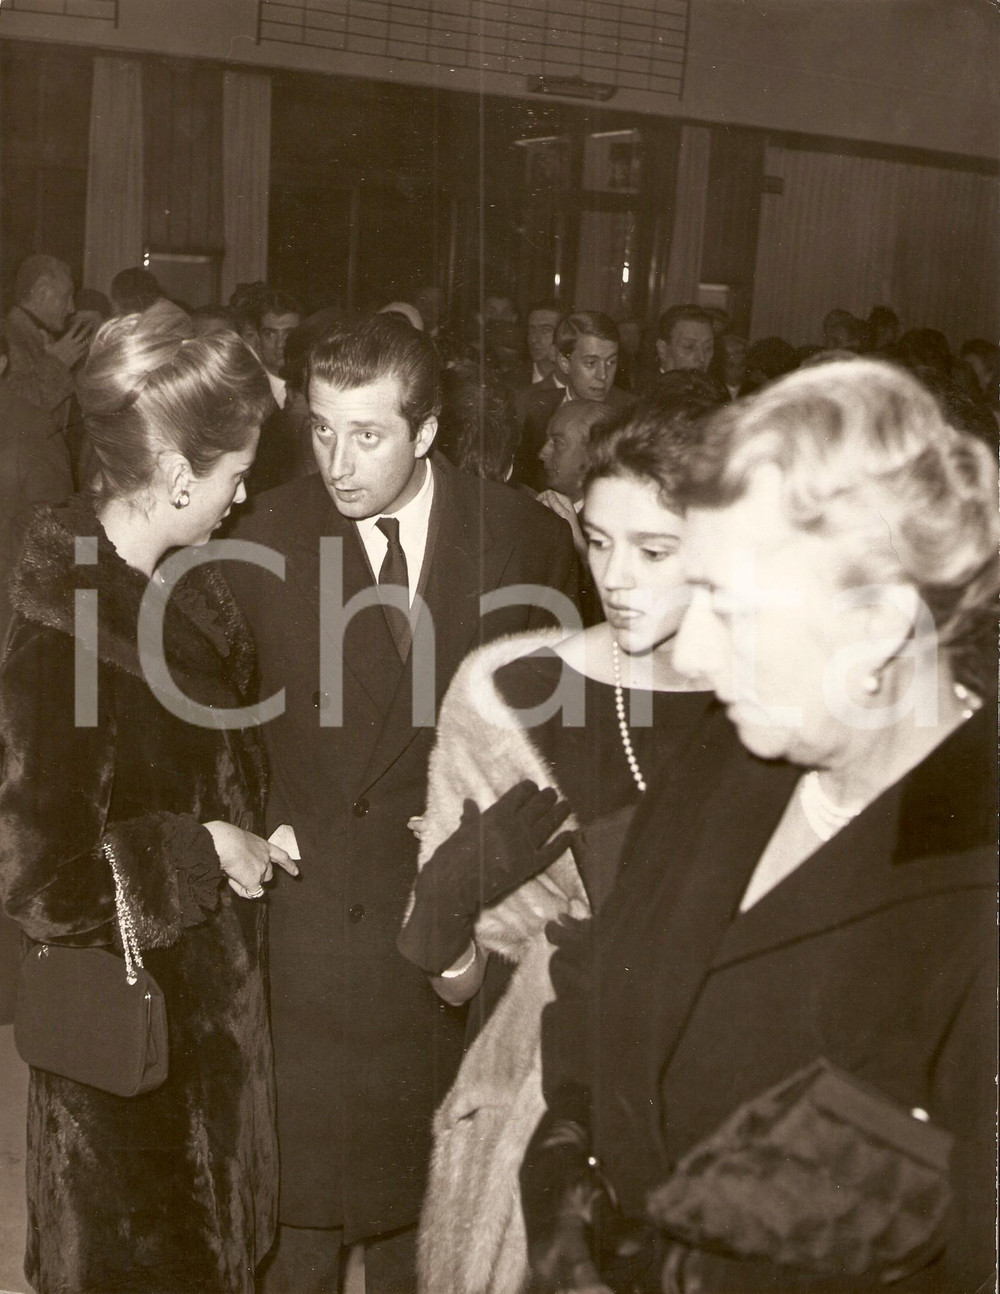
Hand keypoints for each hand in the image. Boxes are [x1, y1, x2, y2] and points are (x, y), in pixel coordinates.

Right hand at [46, 319, 91, 368]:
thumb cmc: (51, 356)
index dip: (78, 324)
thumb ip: (45, 337)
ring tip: (96, 333)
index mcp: (65, 340)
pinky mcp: (78, 356)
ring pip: (86, 342)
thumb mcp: (47, 346)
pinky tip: (93, 345)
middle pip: (82, 334)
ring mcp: (77, 350)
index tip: (82, 320)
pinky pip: (86, 351)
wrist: (57, 367)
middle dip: (87, 328)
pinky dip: (89, 347)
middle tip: (92, 324)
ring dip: (90, 337)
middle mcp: (73, 344)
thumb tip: (41, 329)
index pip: (73, 330)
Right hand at [204, 820, 298, 898]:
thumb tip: (242, 873)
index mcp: (263, 845)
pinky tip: (233, 880)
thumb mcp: (240, 844)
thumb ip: (245, 856)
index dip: (289, 866)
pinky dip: (243, 890)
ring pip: (258, 883)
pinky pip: (251, 892)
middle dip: (258, 876)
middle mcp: (266, 857)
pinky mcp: (255, 880)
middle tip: (238, 871)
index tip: (296, 873)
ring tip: (231, 871)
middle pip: (268, 874)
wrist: (224, 842)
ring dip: (248, 881)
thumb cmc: (226, 839)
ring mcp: (262, 869)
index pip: (281, 856)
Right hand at [397, 780, 571, 973]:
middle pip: (536, 807)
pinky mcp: (528, 867)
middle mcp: (513, 827)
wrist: (453, 888)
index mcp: (495, 815)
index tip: (533, 786)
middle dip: (546, 798)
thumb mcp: (458, 834)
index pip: (518, 795)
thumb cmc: (450, 859)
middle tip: (552, 793)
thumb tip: (470, 804)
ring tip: (566, 805)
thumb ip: (470, 820)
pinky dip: (561, 843)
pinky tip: (570, 835)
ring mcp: (522, 847)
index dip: (528, 788)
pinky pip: (550, 852)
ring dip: (558, 814)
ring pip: (546, 825)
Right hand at [537, 490, 586, 558]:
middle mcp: (562, 502)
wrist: (574, 539)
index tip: (538, 504)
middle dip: (542, 503)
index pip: (549, 492)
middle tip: (541, 511)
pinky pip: (548, 510)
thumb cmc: (570, 527)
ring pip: (546, 504)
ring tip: (543, 515)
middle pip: (547, 497)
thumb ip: (556, 503)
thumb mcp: (563, 514)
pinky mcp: (556, 514)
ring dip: (543, 508)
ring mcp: (559, 508)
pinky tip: (544, 517)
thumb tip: (548, 493)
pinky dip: (545, 512)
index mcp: (565, 500)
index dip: (542, 496)